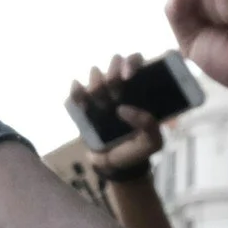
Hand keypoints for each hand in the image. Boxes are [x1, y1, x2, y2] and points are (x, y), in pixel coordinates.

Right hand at [72, 54, 165, 176]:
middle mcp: (119, 87)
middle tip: (115, 89)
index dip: (132, 62)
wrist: (114, 167)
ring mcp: (100, 96)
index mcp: (139, 89)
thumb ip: (148, 124)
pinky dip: (76, 92)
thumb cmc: (136, 149)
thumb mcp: (152, 141)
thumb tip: (122, 109)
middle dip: (113, 71)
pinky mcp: (83, 107)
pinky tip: (82, 104)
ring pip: (95, 74)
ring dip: (97, 84)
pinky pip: (76, 92)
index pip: (136, 61)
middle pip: (114, 62)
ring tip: (101, 102)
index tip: (129, 76)